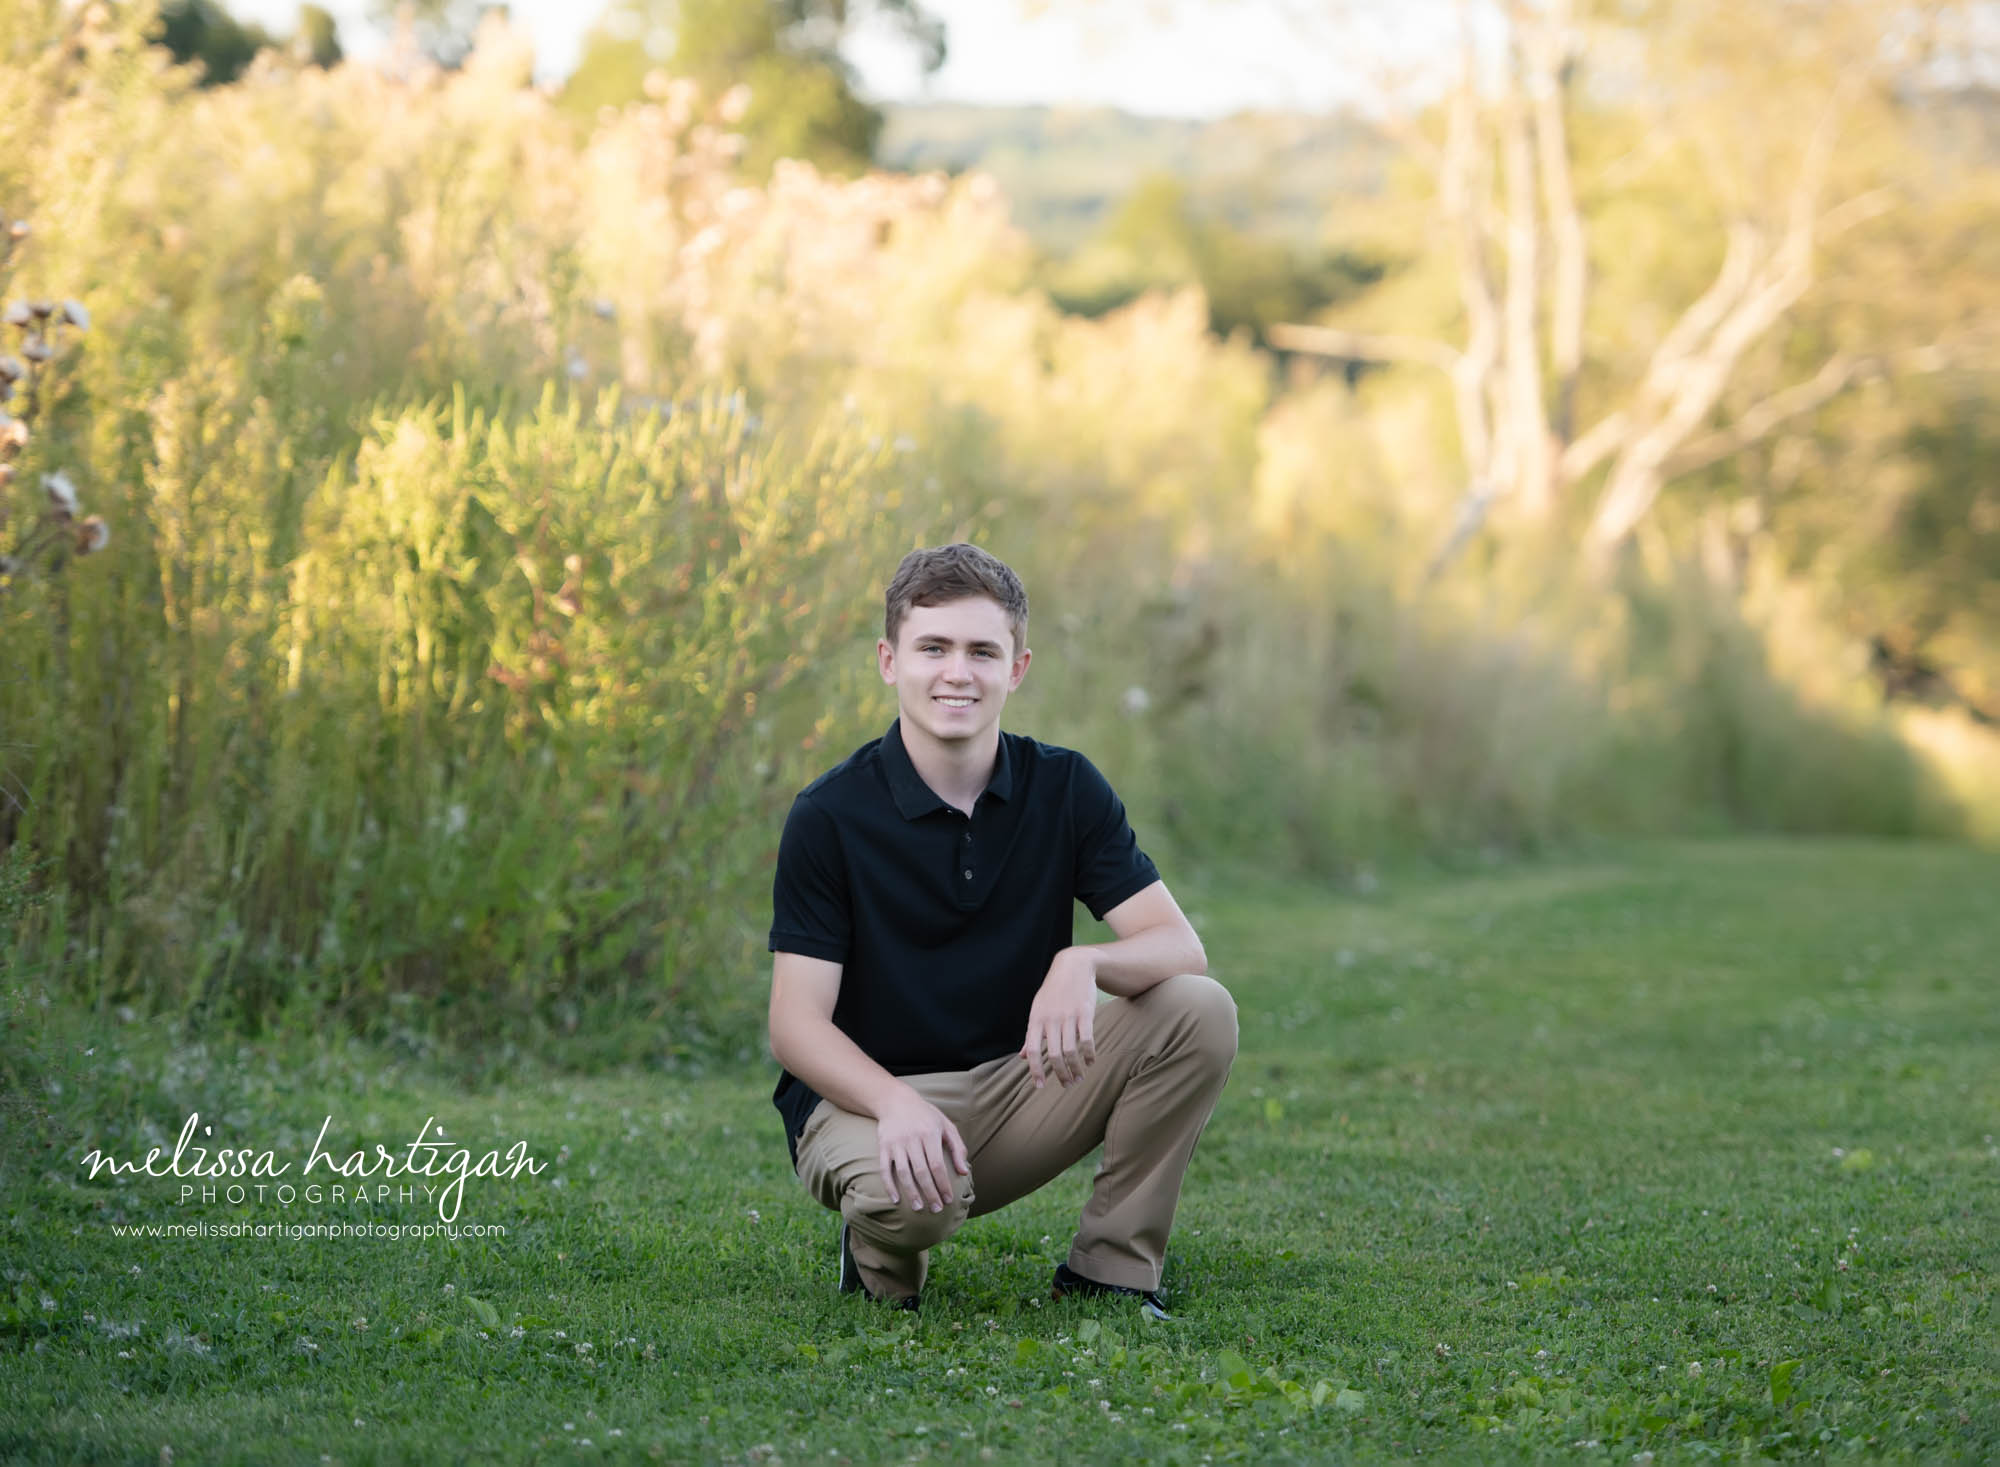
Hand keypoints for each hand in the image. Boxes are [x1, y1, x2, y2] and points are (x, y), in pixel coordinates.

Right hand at [873, 1084, 969, 1212]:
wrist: (895, 1100)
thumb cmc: (926, 1115)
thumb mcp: (946, 1125)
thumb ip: (957, 1148)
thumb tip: (963, 1172)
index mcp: (929, 1133)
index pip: (937, 1165)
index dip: (943, 1184)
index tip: (949, 1200)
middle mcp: (912, 1139)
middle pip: (921, 1172)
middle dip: (930, 1193)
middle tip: (937, 1209)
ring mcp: (896, 1143)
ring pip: (903, 1173)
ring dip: (911, 1193)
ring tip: (919, 1208)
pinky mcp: (883, 1146)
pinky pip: (884, 1169)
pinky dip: (889, 1185)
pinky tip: (896, 1199)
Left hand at [1020, 947, 1099, 1089]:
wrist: (1073, 966)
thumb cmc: (1053, 992)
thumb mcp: (1037, 1010)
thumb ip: (1031, 1035)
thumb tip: (1022, 1056)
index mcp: (1036, 1020)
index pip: (1033, 1051)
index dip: (1035, 1071)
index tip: (1039, 1086)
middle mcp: (1051, 1019)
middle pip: (1054, 1055)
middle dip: (1060, 1074)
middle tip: (1067, 1085)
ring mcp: (1068, 1016)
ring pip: (1071, 1051)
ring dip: (1076, 1068)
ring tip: (1079, 1077)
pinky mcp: (1085, 1013)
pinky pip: (1087, 1039)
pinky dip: (1089, 1054)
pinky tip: (1091, 1061)